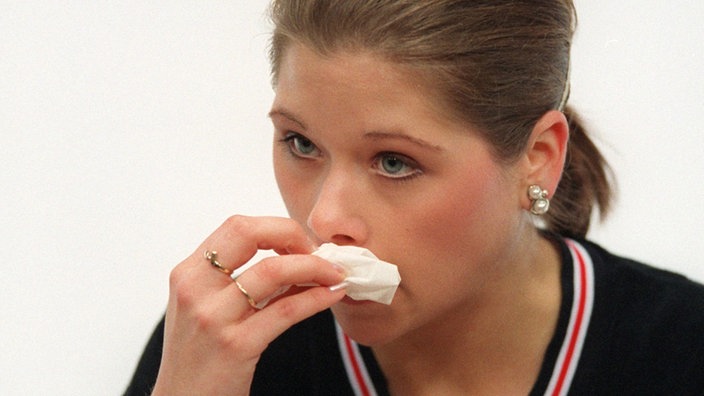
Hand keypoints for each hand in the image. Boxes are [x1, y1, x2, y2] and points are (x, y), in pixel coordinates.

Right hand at [151, 215, 346, 394]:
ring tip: (336, 273)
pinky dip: (316, 298)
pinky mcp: (236, 345)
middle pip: (249, 233)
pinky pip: (285, 311)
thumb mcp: (206, 308)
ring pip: (273, 270)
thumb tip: (294, 259)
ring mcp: (214, 317)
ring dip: (315, 267)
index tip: (299, 243)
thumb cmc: (199, 357)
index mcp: (188, 273)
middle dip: (293, 235)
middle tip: (318, 252)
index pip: (236, 226)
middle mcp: (195, 289)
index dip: (275, 228)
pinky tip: (332, 295)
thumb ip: (238, 280)